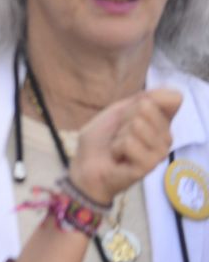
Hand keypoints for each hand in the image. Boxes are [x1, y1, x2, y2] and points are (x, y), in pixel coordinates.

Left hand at [69, 87, 182, 203]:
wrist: (86, 167)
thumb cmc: (101, 141)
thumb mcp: (118, 111)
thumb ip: (143, 100)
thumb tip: (175, 93)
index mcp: (161, 123)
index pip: (171, 98)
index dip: (143, 100)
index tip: (127, 115)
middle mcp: (166, 137)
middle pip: (147, 107)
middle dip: (124, 118)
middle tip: (118, 134)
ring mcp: (160, 152)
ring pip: (138, 125)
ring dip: (119, 134)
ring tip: (118, 147)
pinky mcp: (150, 165)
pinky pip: (130, 143)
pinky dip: (116, 147)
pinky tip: (119, 157)